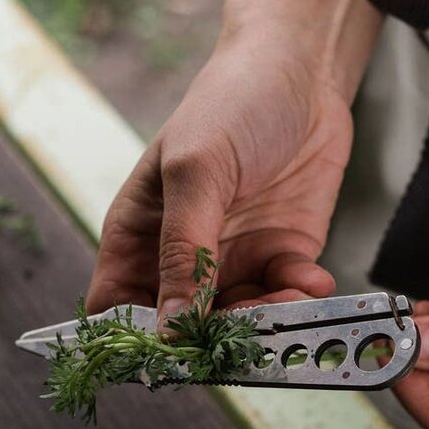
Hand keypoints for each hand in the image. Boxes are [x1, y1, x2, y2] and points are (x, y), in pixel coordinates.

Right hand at [86, 0, 382, 326]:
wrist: (302, 74)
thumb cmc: (230, 104)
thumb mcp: (196, 171)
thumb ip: (182, 250)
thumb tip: (169, 326)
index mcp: (140, 237)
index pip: (116, 308)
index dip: (133, 340)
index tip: (169, 354)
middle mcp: (182, 258)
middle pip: (183, 328)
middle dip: (216, 337)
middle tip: (249, 333)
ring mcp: (232, 259)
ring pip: (239, 321)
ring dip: (267, 320)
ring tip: (292, 294)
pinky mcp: (278, 256)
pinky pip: (283, 297)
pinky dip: (299, 295)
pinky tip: (312, 275)